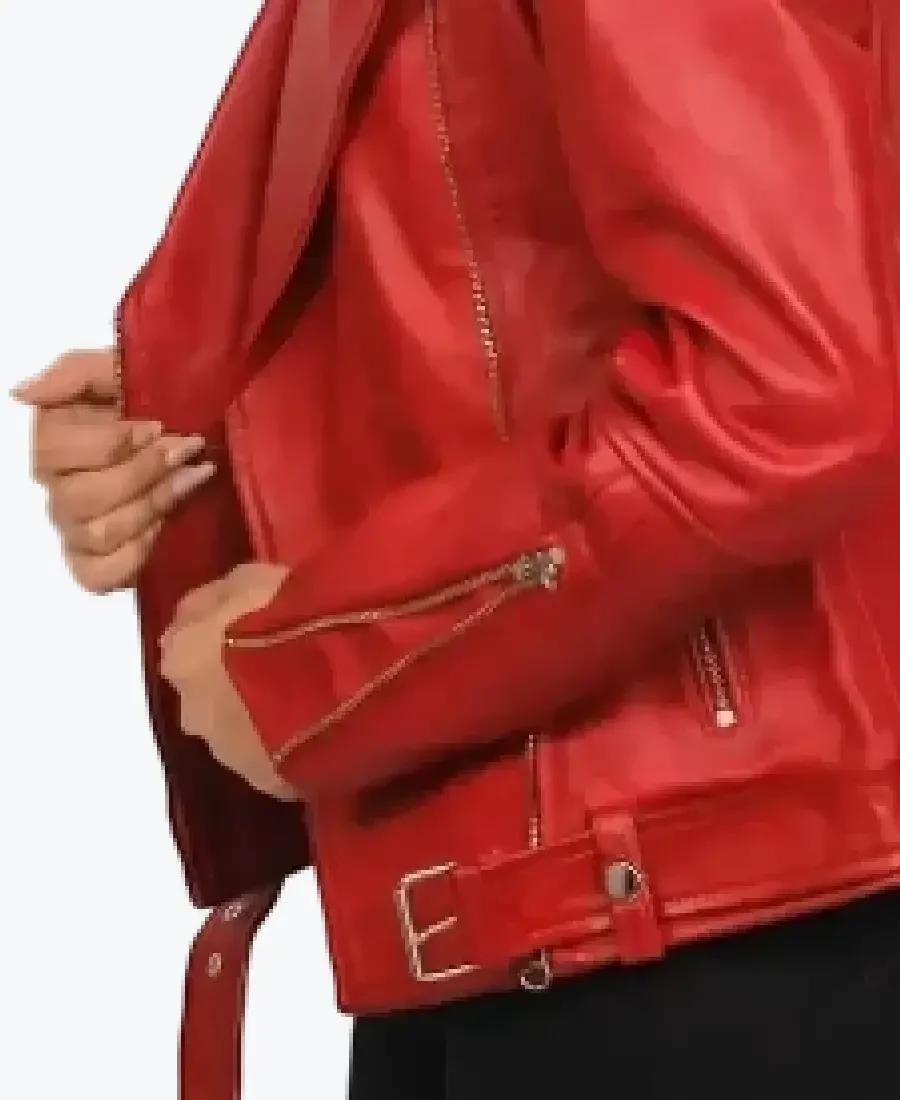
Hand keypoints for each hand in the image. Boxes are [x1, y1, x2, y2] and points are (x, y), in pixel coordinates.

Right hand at [14, 348, 215, 592]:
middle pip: (81, 496)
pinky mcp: (96, 564)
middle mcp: (57, 488)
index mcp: (52, 440)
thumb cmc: (151, 403)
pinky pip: (101, 575)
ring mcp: (75, 530)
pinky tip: (166, 527)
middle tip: (186, 450)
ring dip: (153, 505)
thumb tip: (22, 393)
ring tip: (193, 478)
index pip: (54, 450)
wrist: (192, 437)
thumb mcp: (119, 370)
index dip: (111, 443)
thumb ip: (75, 372)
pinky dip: (135, 555)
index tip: (157, 426)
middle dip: (142, 473)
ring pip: (100, 532)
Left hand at [160, 563, 297, 800]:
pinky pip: (272, 758)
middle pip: (208, 687)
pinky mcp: (259, 780)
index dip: (221, 629)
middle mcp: (187, 704)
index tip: (253, 624)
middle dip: (235, 677)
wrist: (325, 678)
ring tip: (303, 700)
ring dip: (259, 715)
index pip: (190, 634)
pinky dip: (285, 745)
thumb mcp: (253, 577)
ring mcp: (221, 749)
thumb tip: (226, 603)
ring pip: (238, 726)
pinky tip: (315, 730)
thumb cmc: (283, 616)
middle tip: (280, 664)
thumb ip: (228, 592)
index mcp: (180, 649)